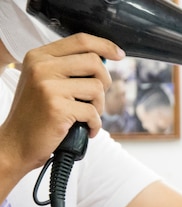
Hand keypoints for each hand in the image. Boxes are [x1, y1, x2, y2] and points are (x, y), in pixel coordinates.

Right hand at [0, 33, 124, 178]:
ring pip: (97, 87)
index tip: (118, 54)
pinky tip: (86, 130)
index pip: (80, 40)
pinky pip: (93, 112)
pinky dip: (95, 124)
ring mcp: (48, 86)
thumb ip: (68, 69)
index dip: (105, 46)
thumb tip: (103, 61)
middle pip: (94, 62)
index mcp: (39, 57)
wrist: (16, 143)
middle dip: (104, 82)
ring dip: (99, 106)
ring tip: (85, 116)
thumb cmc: (36, 116)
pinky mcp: (57, 107)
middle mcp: (42, 67)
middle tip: (95, 99)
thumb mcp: (44, 82)